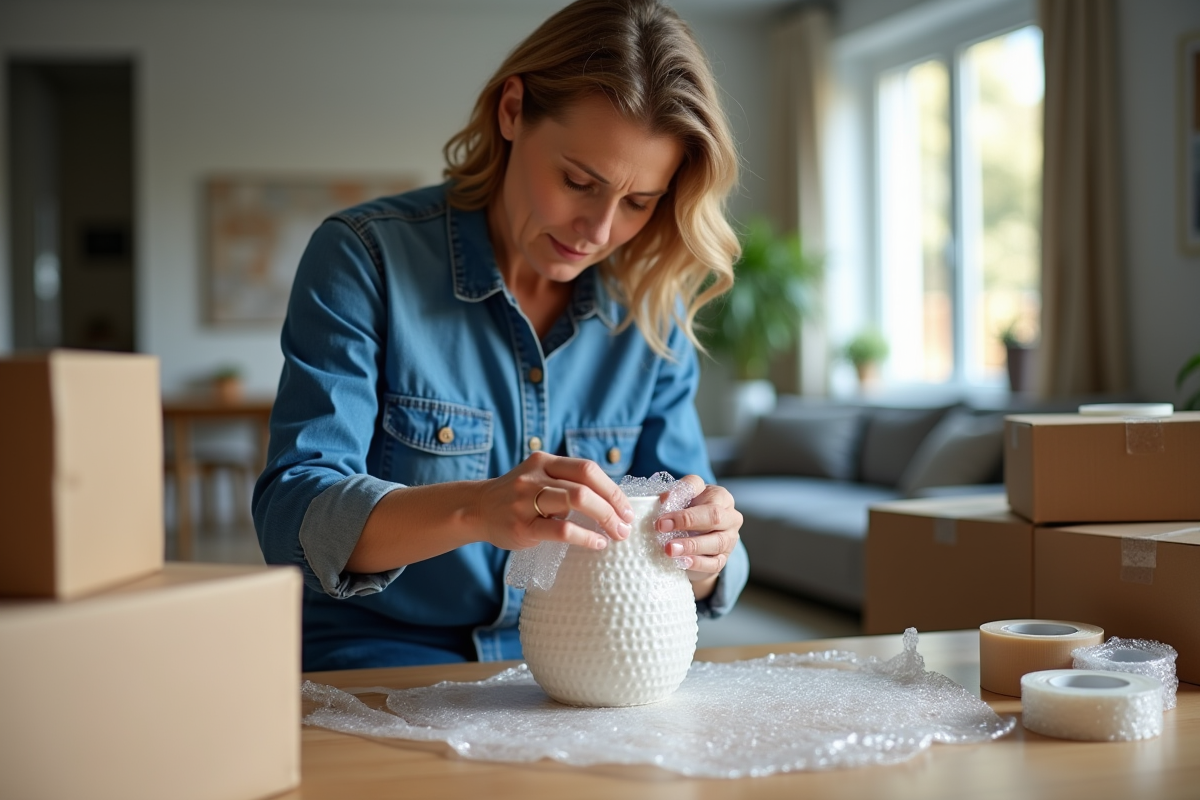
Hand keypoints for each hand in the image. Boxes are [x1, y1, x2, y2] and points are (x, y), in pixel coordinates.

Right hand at [474, 451, 633, 552]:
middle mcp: (536, 475)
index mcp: (544, 461)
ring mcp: (527, 499)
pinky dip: (585, 537)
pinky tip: (596, 544)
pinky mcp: (523, 526)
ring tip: (616, 534)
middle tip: (625, 525)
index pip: (588, 469)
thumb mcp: (539, 478)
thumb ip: (567, 482)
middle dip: (613, 506)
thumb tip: (612, 500)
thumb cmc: (516, 498)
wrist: (476, 510)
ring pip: (577, 500)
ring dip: (604, 519)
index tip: (626, 508)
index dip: (612, 489)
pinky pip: (562, 529)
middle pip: (586, 484)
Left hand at [654, 475, 741, 599]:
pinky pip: (715, 562)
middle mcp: (728, 514)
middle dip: (687, 520)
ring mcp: (730, 537)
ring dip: (691, 545)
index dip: (679, 493)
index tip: (661, 503)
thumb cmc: (687, 517)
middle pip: (714, 515)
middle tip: (662, 527)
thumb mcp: (679, 503)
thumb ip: (671, 498)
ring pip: (717, 541)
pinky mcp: (725, 557)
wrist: (697, 543)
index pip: (697, 485)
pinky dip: (698, 563)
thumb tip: (663, 500)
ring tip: (670, 549)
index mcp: (716, 494)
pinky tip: (682, 562)